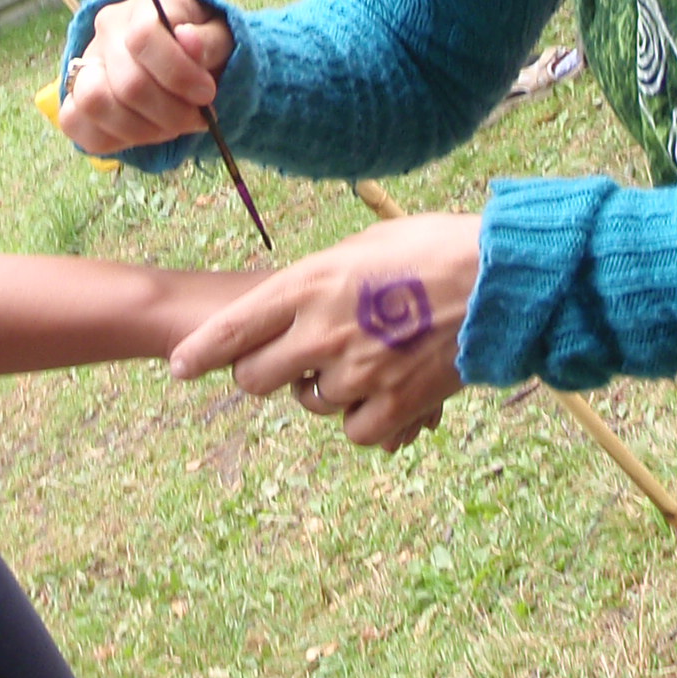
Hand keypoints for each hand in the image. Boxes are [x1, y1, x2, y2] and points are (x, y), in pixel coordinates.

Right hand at [60, 0, 235, 152]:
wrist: (181, 57)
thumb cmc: (203, 45)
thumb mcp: (220, 36)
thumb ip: (209, 40)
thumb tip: (188, 39)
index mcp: (144, 6)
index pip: (144, 37)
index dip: (178, 74)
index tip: (206, 93)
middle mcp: (107, 30)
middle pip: (127, 83)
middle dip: (170, 113)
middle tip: (196, 118)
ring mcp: (87, 62)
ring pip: (94, 103)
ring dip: (141, 129)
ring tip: (170, 127)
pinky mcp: (75, 95)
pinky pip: (74, 124)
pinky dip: (112, 138)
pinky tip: (143, 133)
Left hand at [170, 214, 480, 450]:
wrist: (498, 277)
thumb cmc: (430, 248)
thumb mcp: (359, 247)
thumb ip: (317, 281)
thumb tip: (292, 304)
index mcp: (308, 285)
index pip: (233, 329)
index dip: (200, 353)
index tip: (179, 367)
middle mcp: (321, 332)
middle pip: (255, 378)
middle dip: (262, 373)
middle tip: (287, 361)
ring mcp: (356, 372)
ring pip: (308, 403)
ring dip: (320, 390)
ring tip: (356, 361)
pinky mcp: (394, 404)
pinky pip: (353, 430)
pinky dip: (362, 418)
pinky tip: (380, 393)